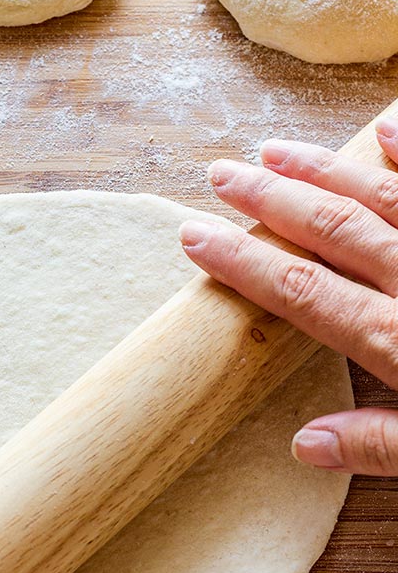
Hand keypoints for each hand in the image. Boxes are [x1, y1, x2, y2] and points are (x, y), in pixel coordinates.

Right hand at [178, 116, 397, 476]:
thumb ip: (381, 445)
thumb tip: (304, 445)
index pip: (303, 292)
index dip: (243, 261)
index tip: (193, 235)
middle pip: (334, 230)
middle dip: (271, 199)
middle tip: (221, 172)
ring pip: (383, 197)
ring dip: (325, 170)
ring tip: (277, 149)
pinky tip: (384, 127)